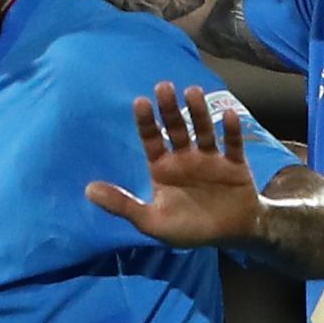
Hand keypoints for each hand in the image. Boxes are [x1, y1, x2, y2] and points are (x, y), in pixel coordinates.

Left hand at [86, 82, 260, 248]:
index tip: (140, 101)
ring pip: (204, 131)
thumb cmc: (188, 229)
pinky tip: (228, 115)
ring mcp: (211, 159)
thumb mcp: (151, 221)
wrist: (231, 236)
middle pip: (177, 128)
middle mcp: (185, 158)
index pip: (152, 139)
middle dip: (170, 109)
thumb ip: (122, 205)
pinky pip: (233, 146)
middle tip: (163, 86)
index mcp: (163, 168)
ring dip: (199, 112)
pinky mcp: (235, 165)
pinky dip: (231, 131)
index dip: (146, 122)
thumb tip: (88, 190)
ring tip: (193, 92)